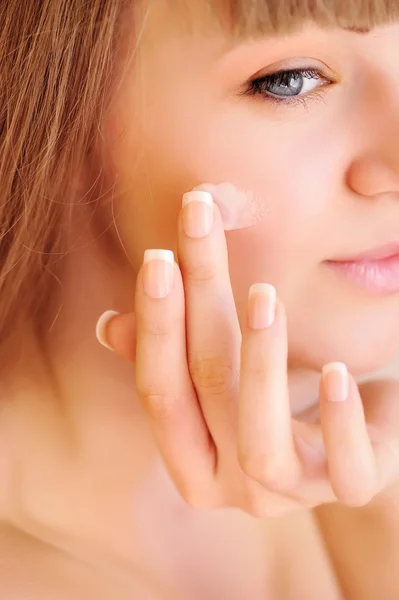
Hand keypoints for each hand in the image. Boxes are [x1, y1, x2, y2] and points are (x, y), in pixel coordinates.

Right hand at [98, 191, 398, 516]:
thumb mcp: (220, 377)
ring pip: (260, 441)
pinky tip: (338, 371)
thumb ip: (172, 355)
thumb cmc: (273, 405)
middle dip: (196, 305)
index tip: (159, 255)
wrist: (350, 446)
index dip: (156, 323)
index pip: (160, 389)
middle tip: (199, 227)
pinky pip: (346, 469)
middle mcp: (228, 484)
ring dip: (261, 363)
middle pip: (204, 391)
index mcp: (190, 457)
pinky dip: (340, 421)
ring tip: (265, 295)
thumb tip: (108, 326)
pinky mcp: (347, 485)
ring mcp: (288, 493)